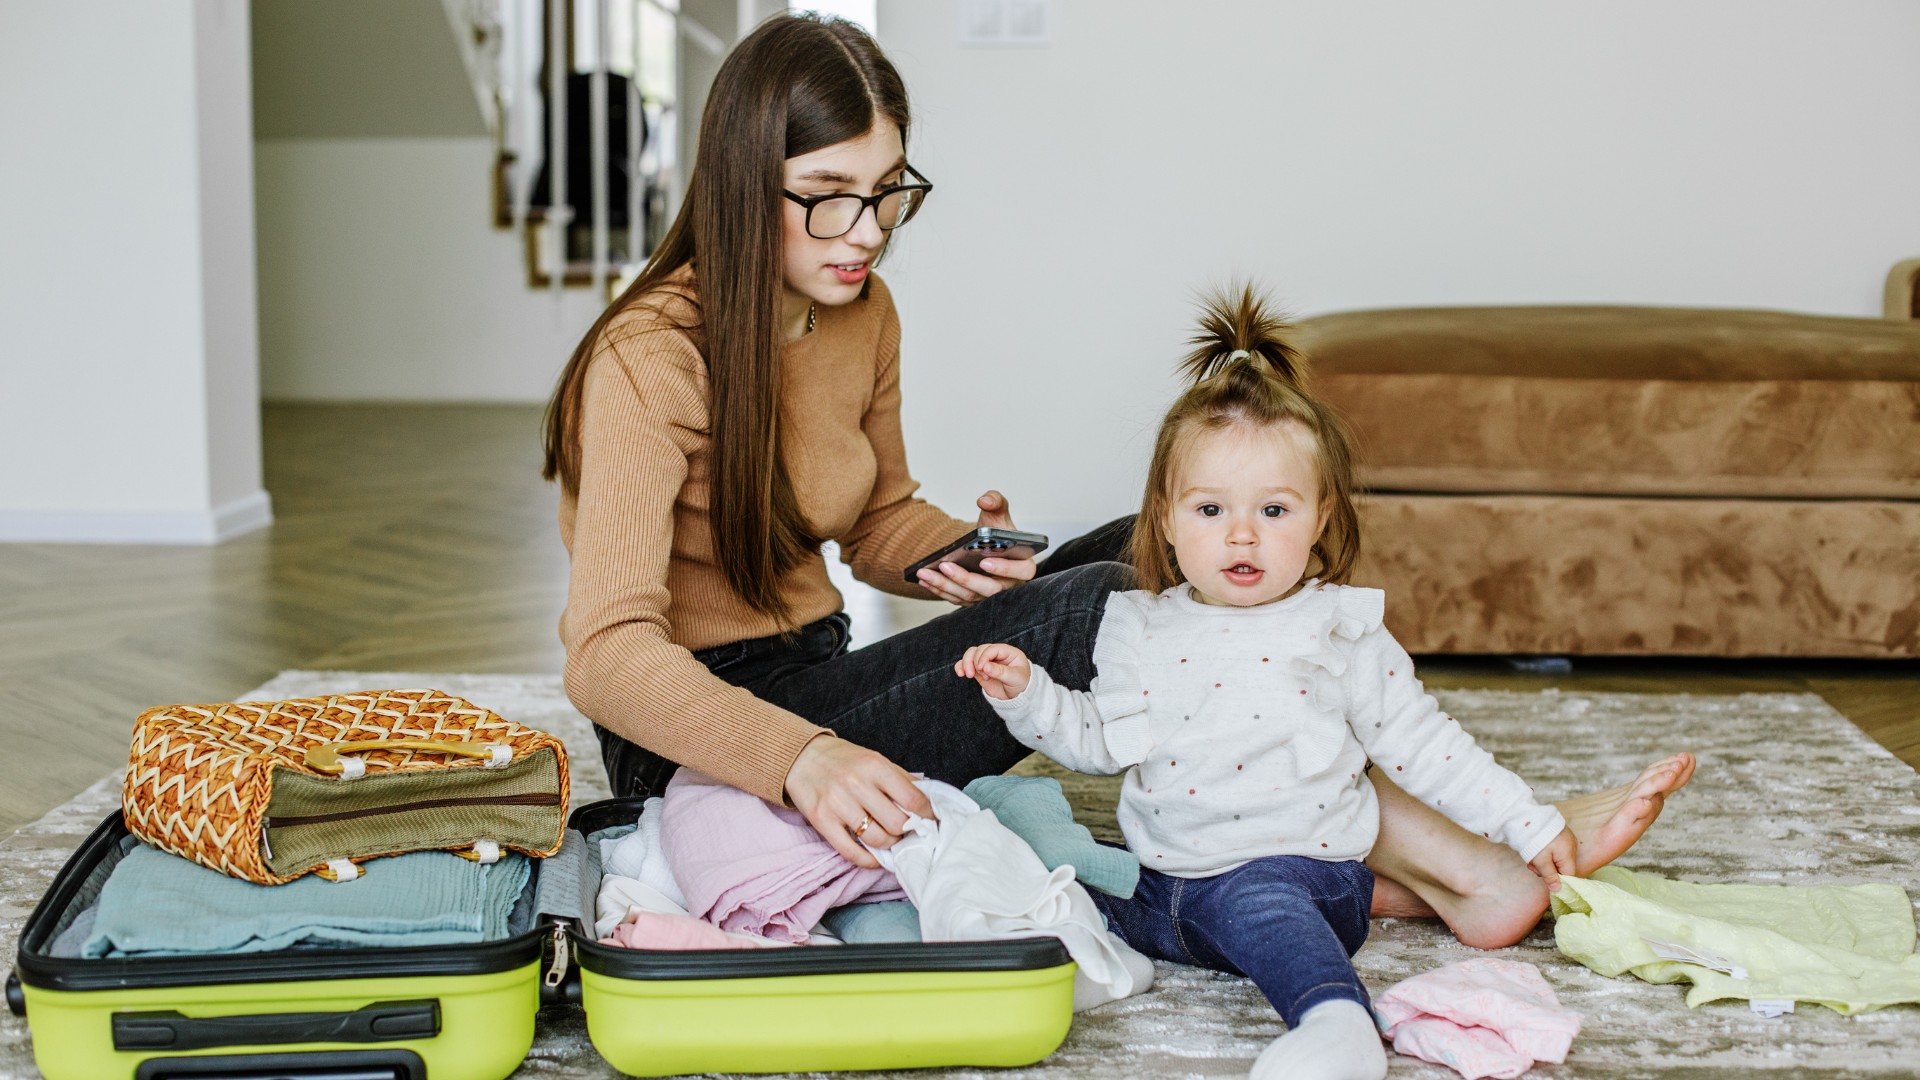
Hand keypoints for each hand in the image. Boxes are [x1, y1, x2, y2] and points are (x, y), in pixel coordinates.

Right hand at [783, 734, 933, 869]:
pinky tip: (875, 856)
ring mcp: (838, 804)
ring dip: (890, 844)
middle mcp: (856, 784)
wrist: (801, 757)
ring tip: (891, 839)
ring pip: (877, 839)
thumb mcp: (874, 759)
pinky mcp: (822, 821)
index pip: (913, 799)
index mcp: (875, 766)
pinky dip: (868, 860)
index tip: (931, 820)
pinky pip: (851, 851)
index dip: (927, 814)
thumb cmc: (842, 759)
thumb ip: (900, 778)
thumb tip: (927, 797)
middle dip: (908, 831)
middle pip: (897, 823)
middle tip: (909, 830)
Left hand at [914, 490, 1037, 605]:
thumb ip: (996, 502)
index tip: (984, 560)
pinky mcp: (974, 599)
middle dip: (966, 579)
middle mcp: (1010, 584)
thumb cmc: (996, 532)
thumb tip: (984, 500)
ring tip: (925, 572)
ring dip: (946, 586)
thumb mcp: (998, 514)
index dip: (1005, 568)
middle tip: (946, 566)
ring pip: (970, 596)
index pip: (1022, 571)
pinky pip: (957, 599)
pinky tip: (924, 579)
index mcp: (1023, 564)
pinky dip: (940, 590)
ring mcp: (990, 595)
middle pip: (991, 589)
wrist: (983, 546)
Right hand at [954, 643, 1031, 699]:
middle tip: (977, 674)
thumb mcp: (1015, 678)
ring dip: (966, 662)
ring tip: (968, 674)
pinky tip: (960, 673)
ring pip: (971, 654)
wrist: (1018, 697)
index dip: (984, 656)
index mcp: (1008, 652)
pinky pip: (966, 664)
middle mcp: (996, 654)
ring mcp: (987, 662)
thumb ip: (1000, 671)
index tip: (981, 668)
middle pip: (979, 650)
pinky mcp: (979, 670)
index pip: (992, 648)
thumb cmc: (1022, 684)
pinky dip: (961, 666)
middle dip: (974, 661)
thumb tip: (985, 666)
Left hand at [1527, 826, 1576, 891]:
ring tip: (1531, 858)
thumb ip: (1550, 876)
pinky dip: (1545, 852)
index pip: (1569, 875)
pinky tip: (1535, 850)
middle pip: (1562, 867)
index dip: (1557, 880)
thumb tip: (1558, 890)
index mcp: (1569, 854)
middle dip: (1546, 870)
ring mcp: (1566, 839)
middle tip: (1532, 866)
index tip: (1544, 880)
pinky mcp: (1560, 834)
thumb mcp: (1541, 861)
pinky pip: (1555, 849)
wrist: (1526, 817)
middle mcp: (1572, 846)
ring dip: (1544, 861)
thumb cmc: (1535, 840)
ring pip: (1557, 858)